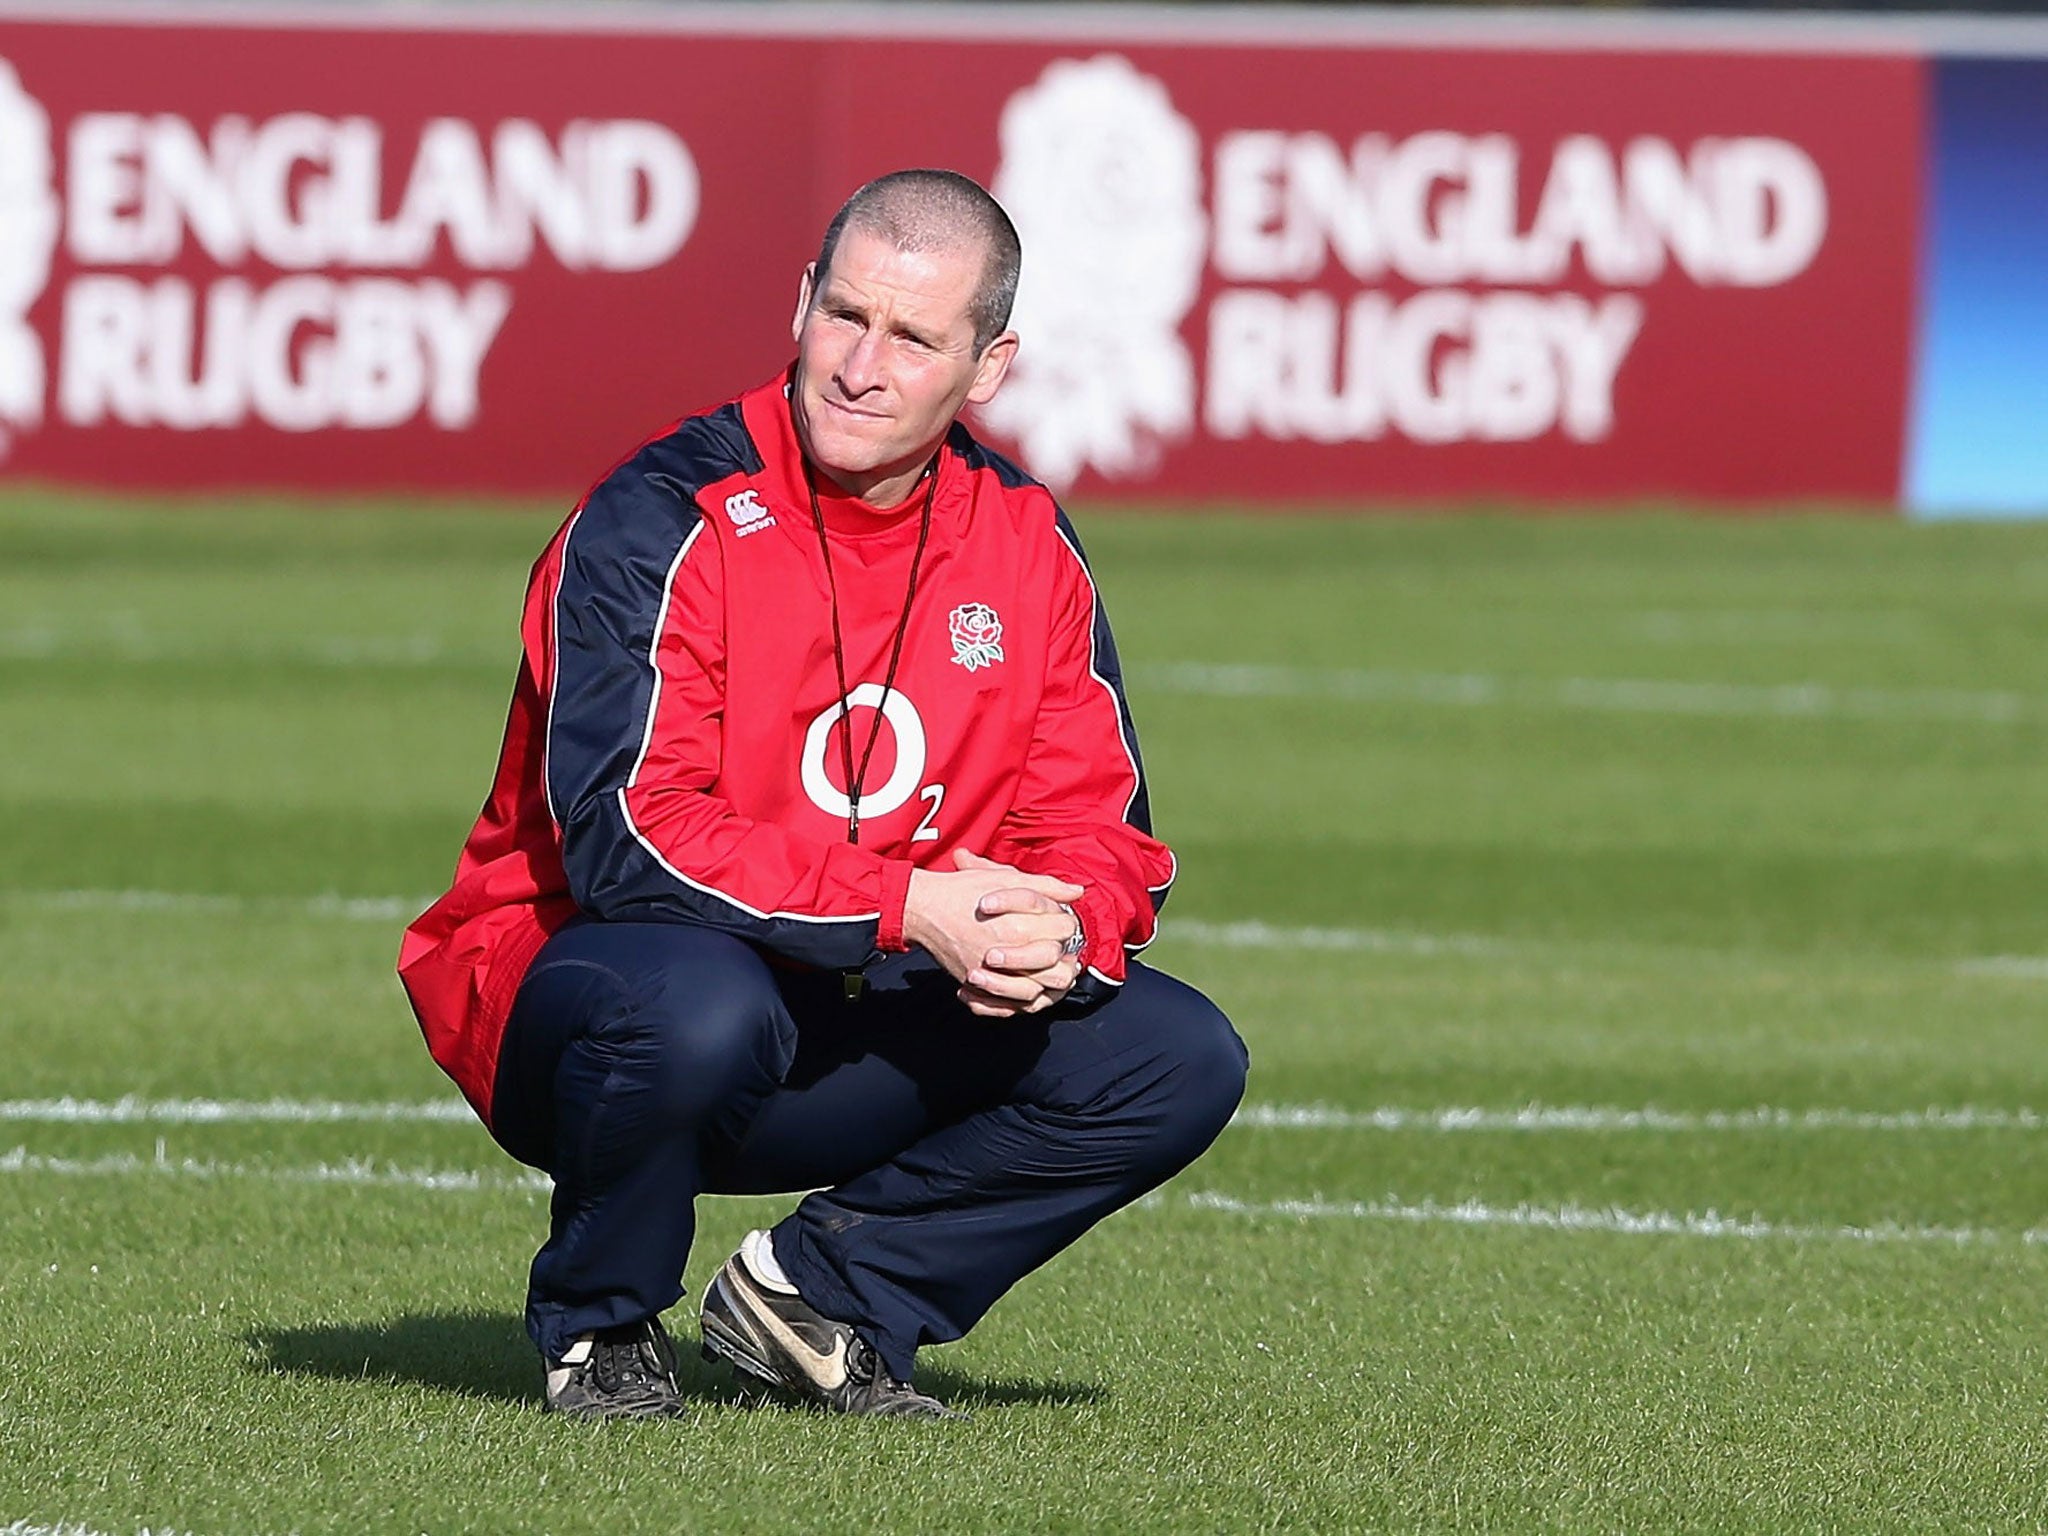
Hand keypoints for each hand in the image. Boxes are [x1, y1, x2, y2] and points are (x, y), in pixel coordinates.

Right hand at [902, 850, 1081, 996]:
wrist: (924, 908)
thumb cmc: (964, 889)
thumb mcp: (1007, 878)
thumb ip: (1046, 886)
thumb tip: (1078, 892)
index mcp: (1021, 925)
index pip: (1064, 933)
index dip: (1069, 926)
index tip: (1063, 924)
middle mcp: (1009, 953)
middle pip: (1057, 970)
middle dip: (1064, 962)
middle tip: (1061, 954)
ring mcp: (991, 973)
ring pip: (1035, 994)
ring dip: (1046, 986)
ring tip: (1046, 975)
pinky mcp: (975, 983)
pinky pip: (1005, 1006)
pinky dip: (1016, 1004)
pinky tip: (1022, 991)